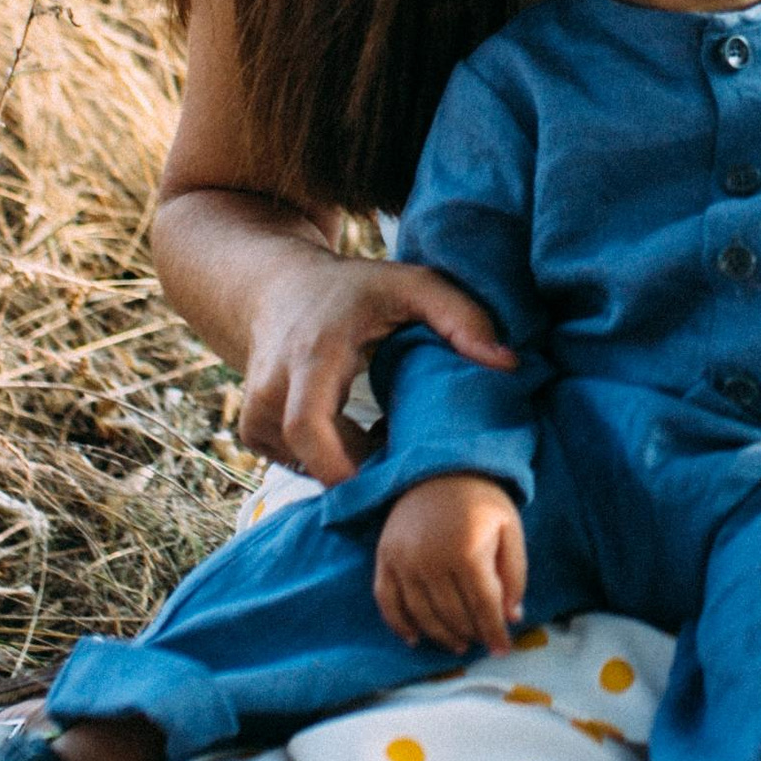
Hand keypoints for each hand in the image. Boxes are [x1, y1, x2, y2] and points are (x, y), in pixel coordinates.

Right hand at [236, 251, 516, 487]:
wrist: (277, 287)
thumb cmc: (355, 289)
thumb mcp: (413, 285)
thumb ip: (462, 316)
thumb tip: (508, 364)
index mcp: (313, 354)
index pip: (307, 424)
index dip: (338, 464)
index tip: (382, 475)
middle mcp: (273, 384)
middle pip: (303, 455)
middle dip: (353, 471)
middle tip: (398, 461)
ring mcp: (255, 409)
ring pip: (298, 463)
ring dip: (342, 464)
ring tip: (380, 441)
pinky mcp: (252, 428)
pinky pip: (289, 462)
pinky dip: (322, 461)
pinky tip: (351, 440)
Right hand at [374, 474, 525, 655]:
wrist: (438, 468)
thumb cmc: (480, 500)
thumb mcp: (510, 529)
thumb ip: (514, 574)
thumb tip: (511, 617)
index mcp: (467, 552)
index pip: (483, 606)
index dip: (494, 631)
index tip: (503, 649)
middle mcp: (432, 560)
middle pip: (453, 614)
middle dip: (472, 634)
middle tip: (482, 642)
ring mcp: (404, 560)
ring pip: (422, 615)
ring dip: (441, 636)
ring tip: (458, 644)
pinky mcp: (385, 557)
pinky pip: (387, 601)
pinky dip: (399, 625)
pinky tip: (415, 639)